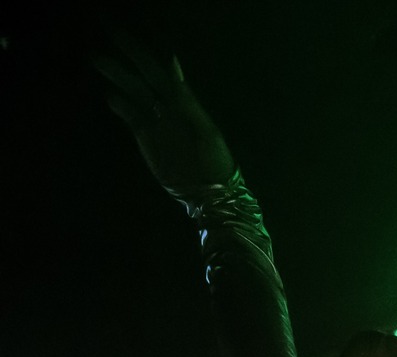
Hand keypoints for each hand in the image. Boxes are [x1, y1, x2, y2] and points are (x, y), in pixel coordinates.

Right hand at [90, 31, 236, 192]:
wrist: (211, 194)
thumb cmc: (215, 161)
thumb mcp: (205, 130)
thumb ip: (187, 100)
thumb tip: (172, 66)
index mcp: (182, 103)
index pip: (158, 73)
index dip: (141, 57)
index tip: (123, 41)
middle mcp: (166, 109)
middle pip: (140, 82)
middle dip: (123, 65)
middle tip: (102, 49)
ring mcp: (156, 124)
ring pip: (133, 96)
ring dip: (118, 80)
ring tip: (99, 61)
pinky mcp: (147, 141)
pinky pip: (132, 118)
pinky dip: (121, 107)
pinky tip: (111, 97)